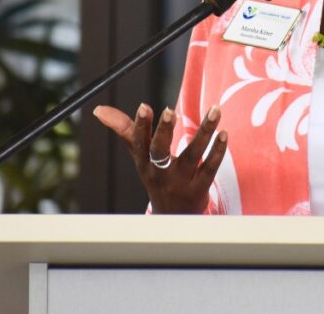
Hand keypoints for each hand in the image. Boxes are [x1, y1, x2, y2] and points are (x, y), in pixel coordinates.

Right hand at [93, 103, 226, 213]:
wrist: (173, 217)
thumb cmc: (156, 177)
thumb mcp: (139, 157)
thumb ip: (125, 130)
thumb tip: (99, 109)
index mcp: (144, 163)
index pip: (139, 143)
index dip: (140, 125)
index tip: (143, 106)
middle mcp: (159, 173)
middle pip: (160, 151)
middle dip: (164, 131)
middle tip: (170, 110)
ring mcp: (180, 182)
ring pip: (193, 155)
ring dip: (205, 132)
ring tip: (215, 111)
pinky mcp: (199, 189)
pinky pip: (210, 168)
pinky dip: (218, 151)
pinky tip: (224, 133)